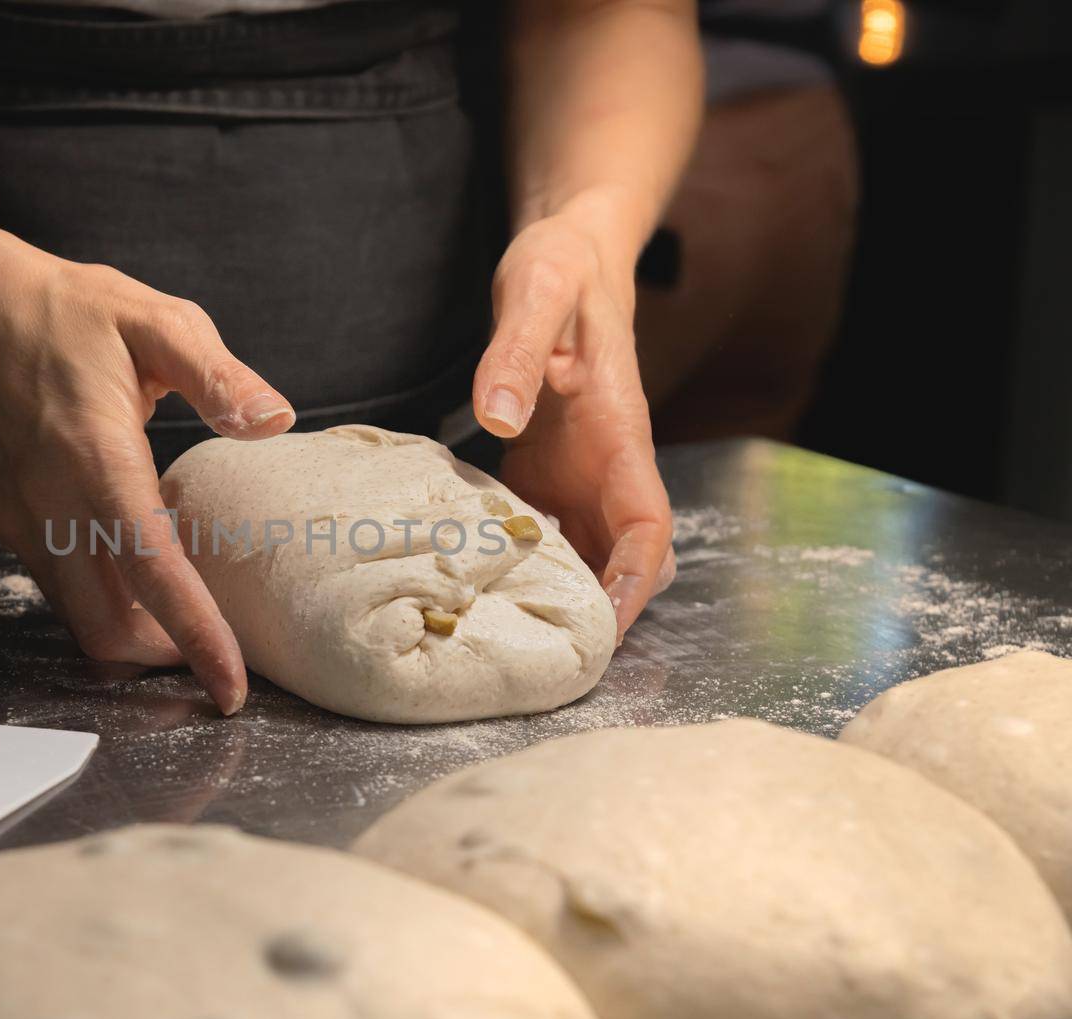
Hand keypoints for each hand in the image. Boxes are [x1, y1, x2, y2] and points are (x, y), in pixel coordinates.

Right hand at [0, 232, 294, 713]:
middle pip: (109, 628)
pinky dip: (113, 607)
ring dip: (140, 639)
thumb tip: (275, 420)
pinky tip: (152, 579)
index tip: (231, 688)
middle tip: (228, 655)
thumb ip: (218, 375)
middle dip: (169, 659)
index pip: (151, 571)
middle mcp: (52, 507)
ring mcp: (26, 524)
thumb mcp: (156, 321)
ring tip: (197, 625)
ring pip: (83, 621)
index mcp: (96, 460)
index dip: (195, 636)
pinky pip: (68, 594)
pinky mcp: (16, 528)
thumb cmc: (69, 313)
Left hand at [472, 195, 674, 640]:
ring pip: (586, 553)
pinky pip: (546, 530)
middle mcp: (606, 464)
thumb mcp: (536, 294)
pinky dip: (523, 563)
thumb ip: (514, 354)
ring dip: (560, 595)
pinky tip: (474, 583)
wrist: (568, 253)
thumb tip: (497, 418)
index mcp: (620, 432)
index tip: (605, 631)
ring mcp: (578, 471)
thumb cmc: (559, 268)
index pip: (647, 527)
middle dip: (599, 611)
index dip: (634, 583)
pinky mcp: (546, 467)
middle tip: (543, 661)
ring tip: (504, 640)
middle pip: (623, 559)